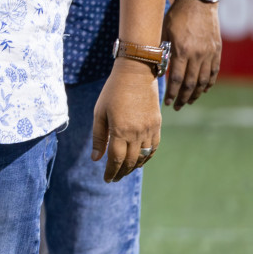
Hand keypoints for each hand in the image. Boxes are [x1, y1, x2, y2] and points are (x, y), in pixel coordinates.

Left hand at [91, 61, 162, 182]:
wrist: (136, 75)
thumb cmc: (112, 92)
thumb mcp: (99, 112)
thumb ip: (99, 137)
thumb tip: (96, 159)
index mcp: (120, 130)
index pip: (116, 159)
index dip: (111, 171)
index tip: (106, 179)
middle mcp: (137, 133)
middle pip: (130, 162)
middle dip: (121, 173)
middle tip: (113, 179)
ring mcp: (149, 130)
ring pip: (143, 157)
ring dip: (134, 168)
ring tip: (124, 172)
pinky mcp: (157, 126)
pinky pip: (154, 148)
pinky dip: (146, 158)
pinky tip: (139, 161)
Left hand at [162, 0, 220, 109]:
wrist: (198, 2)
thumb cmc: (176, 15)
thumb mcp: (163, 31)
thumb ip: (162, 50)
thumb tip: (155, 68)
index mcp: (181, 50)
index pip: (177, 79)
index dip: (172, 93)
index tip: (167, 102)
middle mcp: (197, 55)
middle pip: (191, 84)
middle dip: (183, 98)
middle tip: (176, 107)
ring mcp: (209, 54)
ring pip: (204, 80)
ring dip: (196, 94)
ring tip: (188, 101)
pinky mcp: (217, 51)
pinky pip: (213, 72)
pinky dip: (208, 83)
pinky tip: (203, 89)